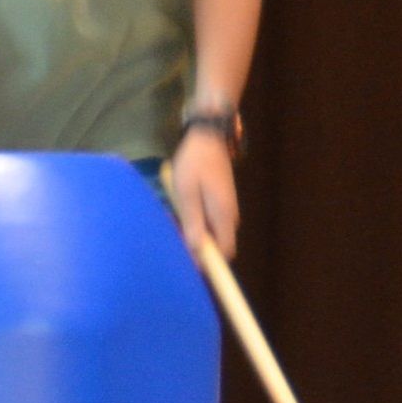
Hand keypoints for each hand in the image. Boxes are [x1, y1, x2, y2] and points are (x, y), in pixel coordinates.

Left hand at [168, 131, 240, 257]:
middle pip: (216, 245)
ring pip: (210, 232)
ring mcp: (226, 208)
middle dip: (194, 245)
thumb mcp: (187, 193)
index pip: (225, 252)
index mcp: (223, 215)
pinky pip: (208, 220)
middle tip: (173, 232)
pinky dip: (193, 220)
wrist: (208, 137)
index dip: (209, 263)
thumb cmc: (195, 163)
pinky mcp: (220, 201)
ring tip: (172, 216)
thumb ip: (193, 222)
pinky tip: (179, 208)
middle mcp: (229, 215)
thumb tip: (196, 251)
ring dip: (191, 231)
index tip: (189, 265)